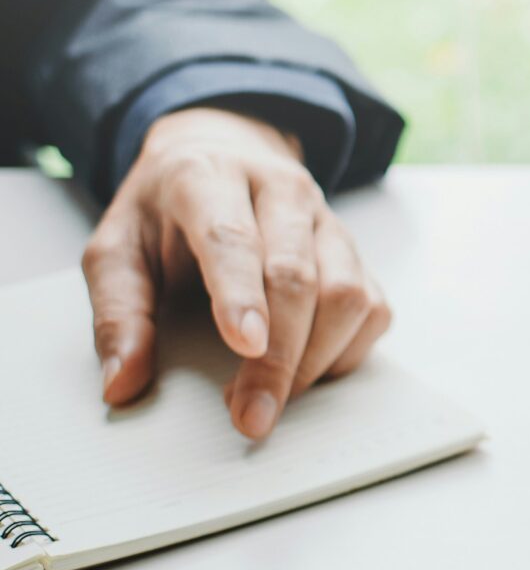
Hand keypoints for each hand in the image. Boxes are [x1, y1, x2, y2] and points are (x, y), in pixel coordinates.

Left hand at [82, 106, 392, 439]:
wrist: (220, 154)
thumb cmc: (164, 213)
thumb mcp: (116, 249)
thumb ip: (117, 313)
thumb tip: (122, 383)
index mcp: (209, 179)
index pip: (232, 239)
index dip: (242, 295)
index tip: (245, 347)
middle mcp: (280, 191)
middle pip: (298, 275)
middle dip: (280, 356)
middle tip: (252, 415)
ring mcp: (328, 220)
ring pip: (348, 293)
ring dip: (315, 359)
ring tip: (271, 395)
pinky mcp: (356, 251)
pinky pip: (373, 309)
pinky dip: (345, 352)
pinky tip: (305, 369)